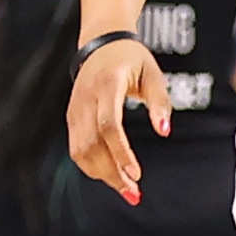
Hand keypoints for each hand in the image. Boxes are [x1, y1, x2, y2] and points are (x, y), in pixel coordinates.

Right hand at [66, 36, 166, 203]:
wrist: (101, 42)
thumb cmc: (132, 58)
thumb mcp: (153, 74)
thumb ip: (160, 102)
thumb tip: (164, 131)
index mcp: (107, 84)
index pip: (109, 125)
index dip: (121, 153)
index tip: (136, 174)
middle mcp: (86, 98)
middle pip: (91, 145)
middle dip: (111, 173)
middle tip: (134, 193)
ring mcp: (75, 109)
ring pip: (80, 152)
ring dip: (102, 174)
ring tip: (125, 189)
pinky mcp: (71, 117)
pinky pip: (77, 149)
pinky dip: (93, 167)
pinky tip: (111, 175)